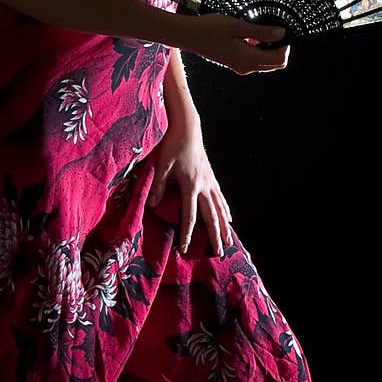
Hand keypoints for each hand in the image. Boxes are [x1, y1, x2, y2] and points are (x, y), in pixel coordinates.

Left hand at [147, 115, 232, 256]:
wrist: (188, 128)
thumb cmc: (173, 145)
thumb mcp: (162, 165)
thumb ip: (159, 186)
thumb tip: (152, 206)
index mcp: (190, 185)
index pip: (189, 216)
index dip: (186, 234)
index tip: (184, 249)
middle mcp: (204, 186)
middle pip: (211, 216)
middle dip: (214, 236)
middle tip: (219, 254)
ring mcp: (210, 181)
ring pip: (220, 208)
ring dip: (224, 226)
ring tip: (228, 241)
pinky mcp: (211, 177)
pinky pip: (221, 198)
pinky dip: (225, 210)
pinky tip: (229, 218)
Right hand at [179, 13, 290, 74]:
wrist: (189, 35)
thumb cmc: (209, 28)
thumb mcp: (237, 26)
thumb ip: (260, 32)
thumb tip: (281, 34)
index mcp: (248, 59)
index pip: (279, 60)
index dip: (285, 46)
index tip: (281, 30)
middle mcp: (246, 67)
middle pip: (275, 64)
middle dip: (279, 48)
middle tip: (274, 29)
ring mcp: (239, 66)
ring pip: (265, 63)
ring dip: (269, 49)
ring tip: (262, 30)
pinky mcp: (234, 62)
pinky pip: (255, 60)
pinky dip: (259, 50)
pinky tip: (252, 35)